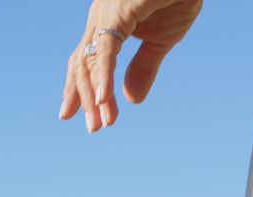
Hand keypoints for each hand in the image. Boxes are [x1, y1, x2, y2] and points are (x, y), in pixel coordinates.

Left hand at [60, 0, 202, 131]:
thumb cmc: (175, 0)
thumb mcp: (160, 42)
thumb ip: (144, 69)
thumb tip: (131, 100)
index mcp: (107, 25)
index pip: (87, 62)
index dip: (81, 89)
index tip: (77, 116)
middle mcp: (99, 19)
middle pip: (83, 64)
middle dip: (85, 98)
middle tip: (93, 128)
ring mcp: (106, 15)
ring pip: (92, 61)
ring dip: (94, 94)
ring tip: (99, 123)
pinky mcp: (118, 13)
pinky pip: (107, 50)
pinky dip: (104, 76)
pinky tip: (104, 100)